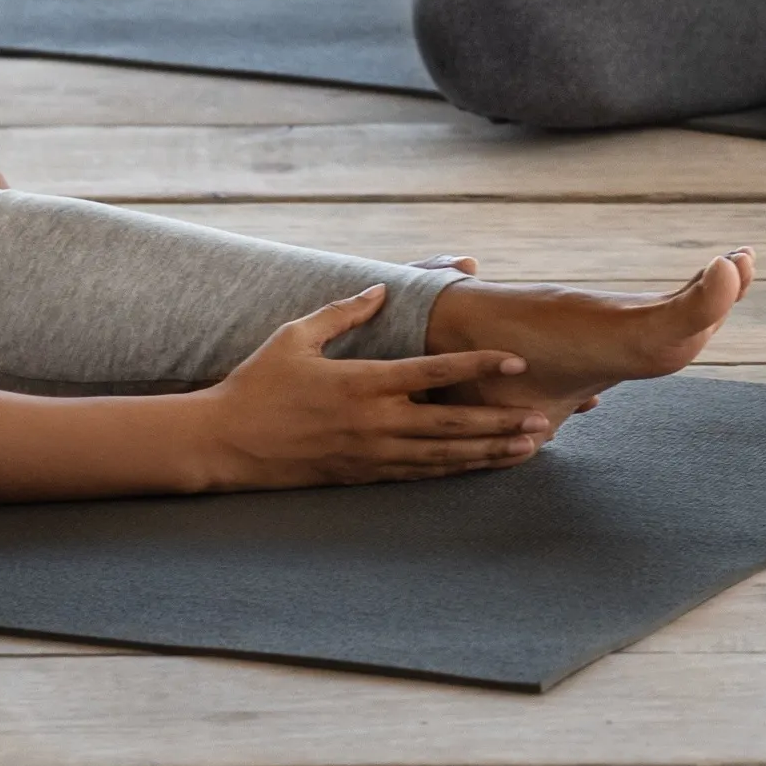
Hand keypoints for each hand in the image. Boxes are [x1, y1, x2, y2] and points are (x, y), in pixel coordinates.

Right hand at [186, 286, 557, 489]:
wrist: (223, 444)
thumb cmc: (256, 385)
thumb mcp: (295, 336)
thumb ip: (343, 312)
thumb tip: (380, 289)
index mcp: (362, 383)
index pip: (434, 373)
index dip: (478, 367)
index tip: (516, 361)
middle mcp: (374, 423)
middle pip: (451, 425)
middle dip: (500, 422)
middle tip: (542, 419)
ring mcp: (369, 455)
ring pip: (442, 457)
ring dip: (487, 453)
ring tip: (527, 448)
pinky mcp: (360, 477)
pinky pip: (417, 475)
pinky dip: (453, 472)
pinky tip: (479, 468)